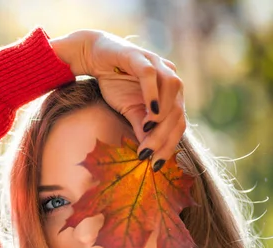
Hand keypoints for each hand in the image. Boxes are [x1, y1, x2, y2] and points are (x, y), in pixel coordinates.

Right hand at [50, 30, 185, 170]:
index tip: (156, 165)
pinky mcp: (140, 56)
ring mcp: (158, 63)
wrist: (94, 56)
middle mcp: (170, 76)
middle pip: (178, 110)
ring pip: (172, 91)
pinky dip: (153, 96)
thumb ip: (141, 127)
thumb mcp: (128, 110)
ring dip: (163, 118)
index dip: (169, 145)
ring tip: (149, 136)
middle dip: (164, 136)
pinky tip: (150, 114)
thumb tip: (149, 153)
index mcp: (171, 92)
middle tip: (149, 156)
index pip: (178, 121)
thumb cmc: (114, 82)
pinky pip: (151, 75)